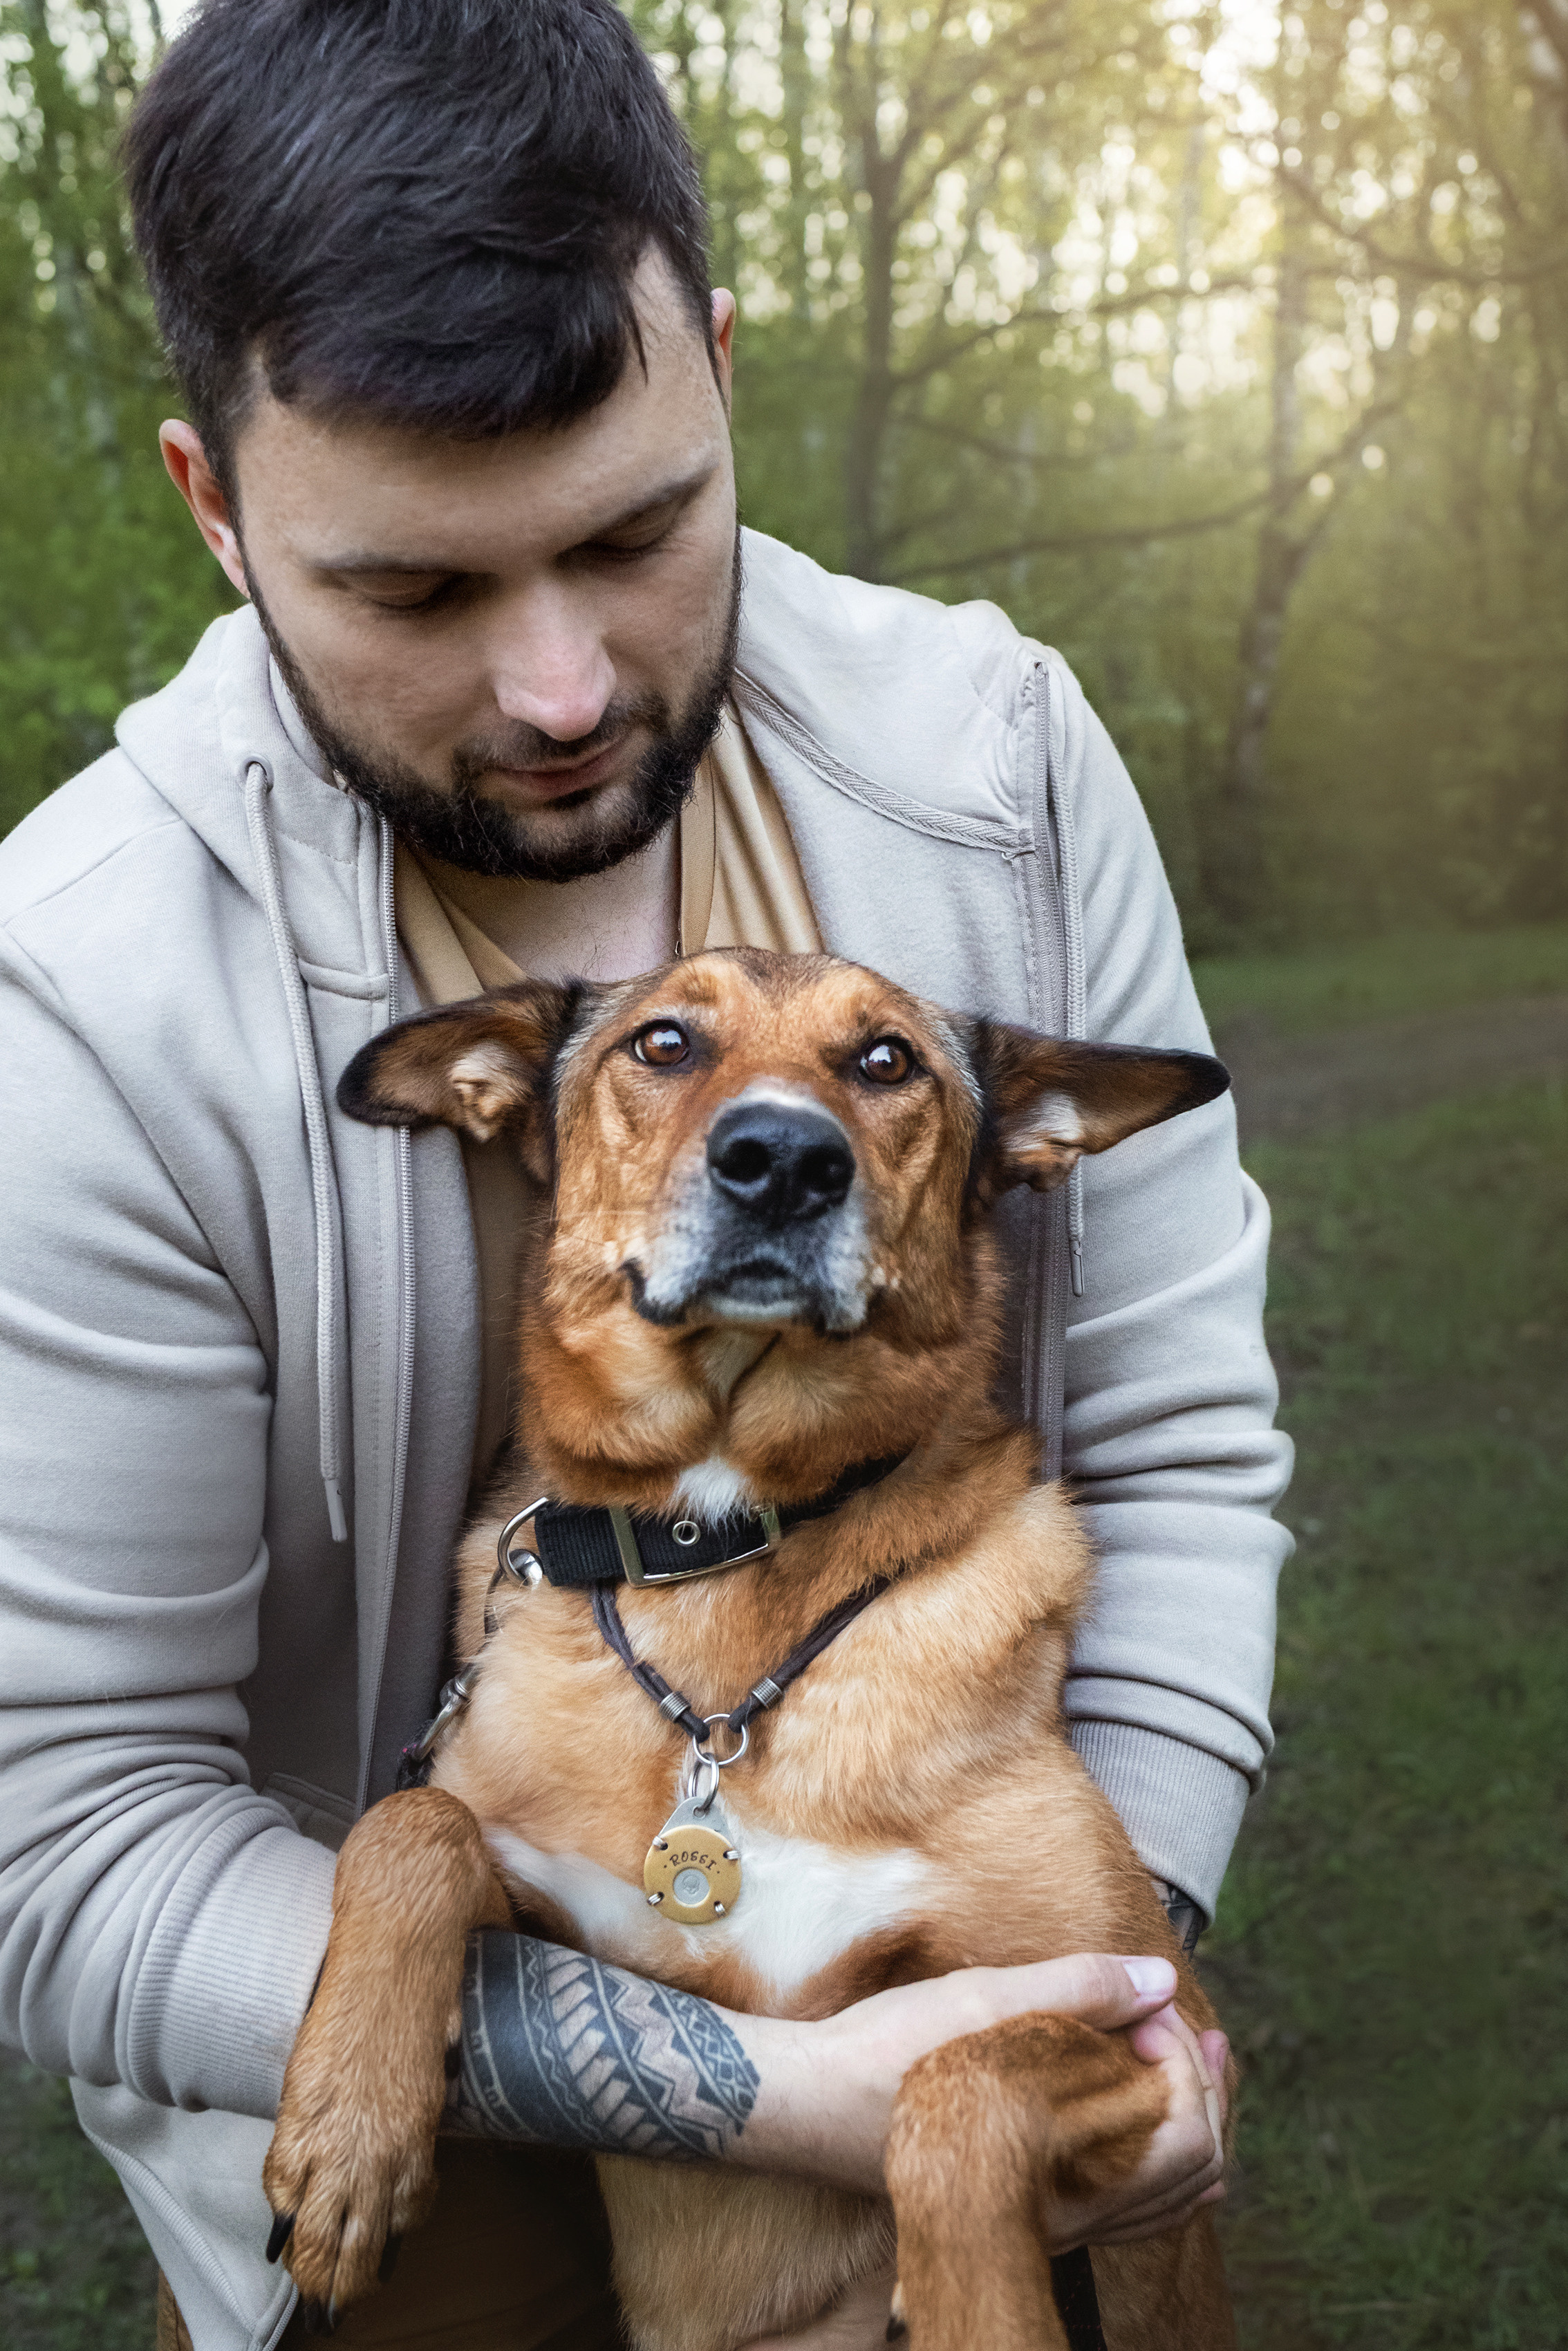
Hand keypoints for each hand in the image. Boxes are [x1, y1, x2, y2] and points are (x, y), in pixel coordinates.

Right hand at [732, 1958, 1227, 2349]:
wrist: (809, 2104)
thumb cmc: (891, 2051)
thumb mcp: (985, 2000)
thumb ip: (1079, 1988)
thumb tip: (1163, 1982)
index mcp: (1065, 2159)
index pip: (1185, 2123)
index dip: (1178, 2049)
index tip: (1145, 2002)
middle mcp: (1071, 2209)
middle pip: (1195, 2168)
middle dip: (1206, 2089)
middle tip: (1196, 2033)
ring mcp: (1051, 2220)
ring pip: (1166, 2195)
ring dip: (1186, 2121)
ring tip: (1182, 2062)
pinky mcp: (1027, 2214)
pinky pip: (1130, 2205)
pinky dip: (1153, 2156)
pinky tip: (1133, 2111)